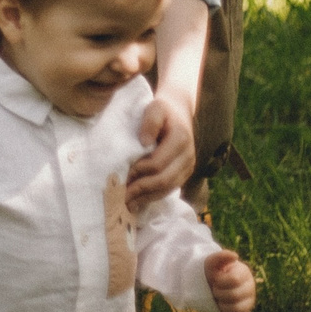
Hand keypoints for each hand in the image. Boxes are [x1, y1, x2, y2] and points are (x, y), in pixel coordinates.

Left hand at [125, 90, 195, 211]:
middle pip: (164, 180)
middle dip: (142, 189)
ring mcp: (188, 167)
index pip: (158, 163)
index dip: (139, 171)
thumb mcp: (155, 108)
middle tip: (122, 196)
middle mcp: (188, 156)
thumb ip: (150, 121)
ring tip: (128, 203)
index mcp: (181, 139)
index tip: (123, 174)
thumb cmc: (162, 110)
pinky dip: (154, 196)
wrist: (179, 112)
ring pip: (168, 188)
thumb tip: (144, 142)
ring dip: (147, 197)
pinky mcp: (184, 174)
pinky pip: (170, 189)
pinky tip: (139, 201)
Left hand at [206, 250, 254, 311]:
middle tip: (215, 289)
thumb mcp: (211, 262)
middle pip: (235, 296)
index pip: (234, 280)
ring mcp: (249, 302)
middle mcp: (250, 287)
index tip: (215, 279)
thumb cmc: (212, 272)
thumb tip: (235, 256)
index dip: (220, 281)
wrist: (210, 285)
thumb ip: (220, 256)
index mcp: (244, 273)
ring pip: (237, 309)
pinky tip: (222, 308)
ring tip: (219, 299)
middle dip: (219, 293)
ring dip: (222, 305)